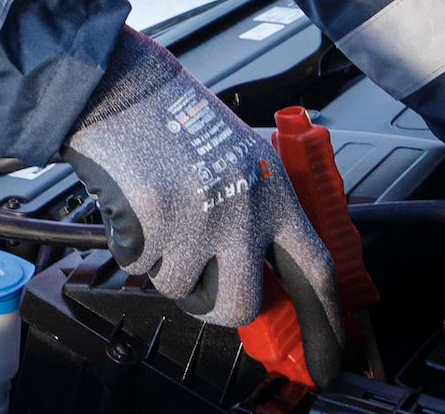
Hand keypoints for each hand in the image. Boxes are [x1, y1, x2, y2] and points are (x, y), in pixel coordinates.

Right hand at [59, 29, 343, 384]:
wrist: (120, 85)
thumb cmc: (173, 114)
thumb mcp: (239, 154)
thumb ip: (257, 210)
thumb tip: (262, 272)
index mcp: (273, 188)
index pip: (316, 271)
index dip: (324, 324)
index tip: (324, 359)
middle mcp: (244, 207)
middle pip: (241, 302)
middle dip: (214, 304)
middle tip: (198, 280)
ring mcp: (199, 218)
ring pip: (181, 288)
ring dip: (163, 264)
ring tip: (157, 216)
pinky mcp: (154, 223)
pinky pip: (139, 265)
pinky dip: (129, 244)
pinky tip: (133, 204)